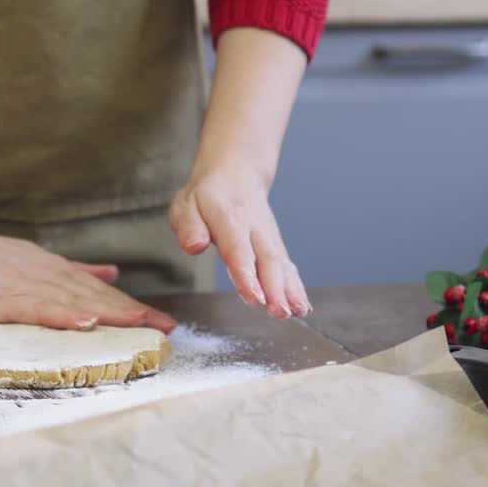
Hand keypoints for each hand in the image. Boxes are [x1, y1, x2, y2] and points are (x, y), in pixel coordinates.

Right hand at [0, 222, 176, 331]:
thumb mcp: (37, 260)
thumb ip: (75, 271)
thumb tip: (112, 274)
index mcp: (57, 272)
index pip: (103, 294)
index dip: (135, 307)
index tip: (165, 322)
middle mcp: (50, 278)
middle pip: (98, 299)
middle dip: (135, 314)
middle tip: (168, 328)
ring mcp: (29, 288)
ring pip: (77, 303)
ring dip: (111, 315)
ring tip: (142, 325)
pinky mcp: (6, 301)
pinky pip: (40, 310)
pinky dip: (65, 316)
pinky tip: (87, 322)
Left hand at [169, 166, 309, 318]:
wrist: (235, 174)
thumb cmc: (207, 195)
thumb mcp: (186, 205)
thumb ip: (189, 227)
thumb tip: (194, 246)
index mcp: (229, 218)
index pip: (238, 250)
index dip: (246, 274)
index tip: (254, 297)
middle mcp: (254, 228)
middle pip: (267, 259)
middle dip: (275, 288)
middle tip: (279, 312)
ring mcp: (268, 236)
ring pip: (281, 264)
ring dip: (290, 290)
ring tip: (297, 312)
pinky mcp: (274, 245)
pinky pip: (287, 266)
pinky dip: (295, 286)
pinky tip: (301, 307)